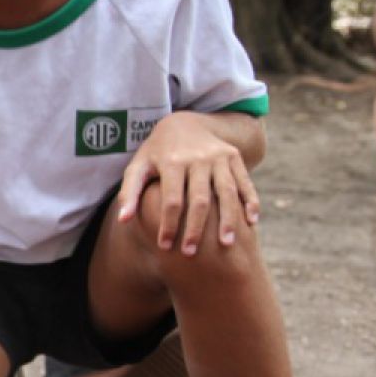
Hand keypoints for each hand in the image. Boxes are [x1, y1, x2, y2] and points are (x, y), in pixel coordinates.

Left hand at [118, 112, 260, 254]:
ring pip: (226, 192)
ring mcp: (219, 157)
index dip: (168, 224)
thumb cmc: (156, 153)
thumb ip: (129, 192)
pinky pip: (244, 182)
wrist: (185, 122)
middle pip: (200, 199)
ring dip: (228, 219)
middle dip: (195, 228)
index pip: (172, 199)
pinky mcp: (234, 157)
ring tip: (227, 244)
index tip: (165, 247)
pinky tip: (252, 223)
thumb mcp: (139, 166)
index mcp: (172, 162)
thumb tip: (123, 220)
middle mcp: (198, 159)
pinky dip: (250, 201)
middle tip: (190, 253)